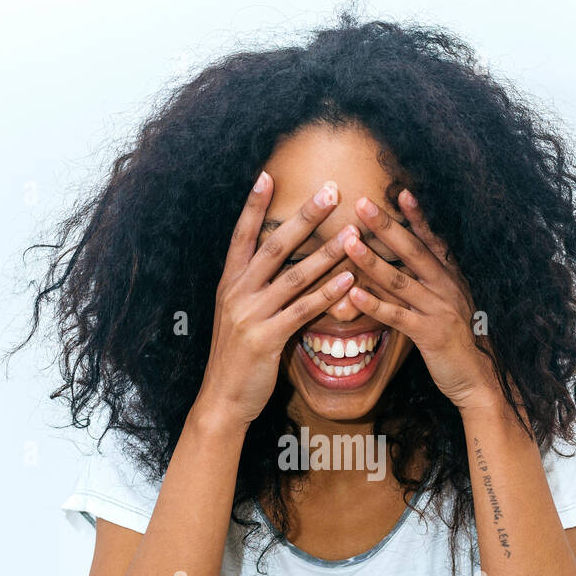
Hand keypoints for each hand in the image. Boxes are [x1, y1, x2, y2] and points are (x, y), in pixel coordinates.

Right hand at [194, 173, 355, 429]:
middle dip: (304, 215)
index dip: (253, 205)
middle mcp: (236, 293)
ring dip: (326, 251)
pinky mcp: (266, 339)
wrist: (222, 401)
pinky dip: (327, 293)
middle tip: (331, 189)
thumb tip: (285, 268)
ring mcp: (250, 315)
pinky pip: (303, 310)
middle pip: (274, 245)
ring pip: (294, 275)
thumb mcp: (239, 318)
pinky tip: (349, 279)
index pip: (241, 235)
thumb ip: (257, 291)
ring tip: (353, 232)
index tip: (267, 174)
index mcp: (229, 284)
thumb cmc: (237, 360)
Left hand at [342, 190, 505, 413]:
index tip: (400, 191)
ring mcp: (439, 310)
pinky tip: (352, 293)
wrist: (481, 379)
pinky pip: (397, 315)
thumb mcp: (449, 307)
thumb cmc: (461, 343)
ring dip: (371, 259)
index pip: (433, 240)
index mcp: (451, 278)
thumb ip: (429, 286)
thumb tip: (400, 269)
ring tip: (348, 242)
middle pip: (413, 250)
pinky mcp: (429, 334)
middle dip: (386, 226)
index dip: (417, 216)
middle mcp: (447, 288)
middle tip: (362, 204)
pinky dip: (374, 303)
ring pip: (400, 279)